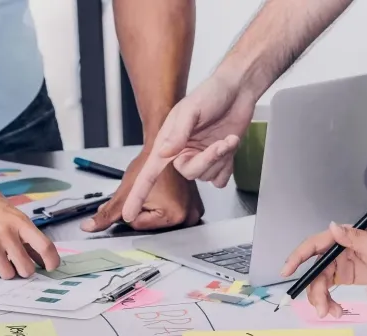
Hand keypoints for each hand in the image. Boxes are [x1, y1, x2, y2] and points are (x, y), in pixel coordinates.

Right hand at [0, 157, 59, 278]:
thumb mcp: (11, 212)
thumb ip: (25, 234)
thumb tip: (39, 257)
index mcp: (20, 222)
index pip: (44, 246)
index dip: (52, 261)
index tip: (50, 267)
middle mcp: (6, 234)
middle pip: (26, 269)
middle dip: (25, 270)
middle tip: (18, 264)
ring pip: (7, 275)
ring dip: (6, 270)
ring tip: (0, 258)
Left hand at [82, 149, 203, 231]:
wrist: (164, 146)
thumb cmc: (149, 164)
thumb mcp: (125, 192)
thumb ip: (107, 213)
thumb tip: (89, 227)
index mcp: (174, 216)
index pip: (139, 225)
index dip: (131, 209)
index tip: (139, 194)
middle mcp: (188, 217)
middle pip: (151, 226)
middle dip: (143, 210)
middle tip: (150, 193)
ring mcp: (194, 212)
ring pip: (161, 221)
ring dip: (154, 209)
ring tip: (159, 191)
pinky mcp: (196, 206)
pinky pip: (172, 214)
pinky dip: (166, 206)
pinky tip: (166, 193)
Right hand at [123, 73, 255, 221]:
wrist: (237, 91)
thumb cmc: (211, 94)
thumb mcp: (190, 110)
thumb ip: (177, 133)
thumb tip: (164, 153)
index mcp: (168, 142)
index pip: (149, 173)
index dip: (138, 194)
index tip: (128, 214)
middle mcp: (182, 152)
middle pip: (189, 173)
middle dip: (208, 159)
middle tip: (220, 143)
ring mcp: (200, 157)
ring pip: (206, 176)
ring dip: (221, 157)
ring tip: (227, 138)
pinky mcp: (218, 161)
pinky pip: (219, 179)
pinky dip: (227, 165)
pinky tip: (229, 146)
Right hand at [281, 223, 366, 318]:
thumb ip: (352, 237)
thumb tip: (332, 227)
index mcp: (340, 240)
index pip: (312, 247)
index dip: (297, 258)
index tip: (286, 271)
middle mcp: (336, 253)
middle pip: (315, 273)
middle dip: (315, 292)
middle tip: (322, 310)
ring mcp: (341, 266)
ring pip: (321, 285)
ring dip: (322, 301)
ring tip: (332, 314)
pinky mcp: (347, 278)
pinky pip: (331, 291)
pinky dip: (331, 302)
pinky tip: (337, 311)